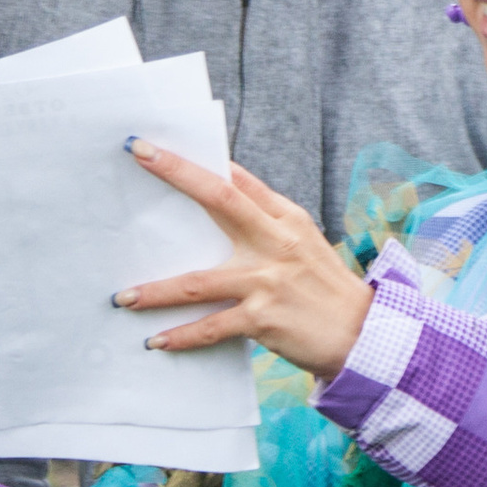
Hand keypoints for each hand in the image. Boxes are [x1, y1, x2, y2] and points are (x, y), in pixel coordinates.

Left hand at [120, 143, 374, 380]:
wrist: (363, 334)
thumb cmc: (324, 287)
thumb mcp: (303, 244)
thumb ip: (265, 224)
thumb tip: (220, 200)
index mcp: (287, 218)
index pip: (238, 180)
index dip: (198, 160)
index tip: (157, 145)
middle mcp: (278, 241)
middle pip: (219, 198)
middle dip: (177, 173)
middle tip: (139, 153)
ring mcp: (269, 279)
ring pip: (198, 281)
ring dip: (156, 291)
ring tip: (124, 297)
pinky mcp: (264, 318)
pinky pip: (211, 326)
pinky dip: (181, 335)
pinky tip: (157, 341)